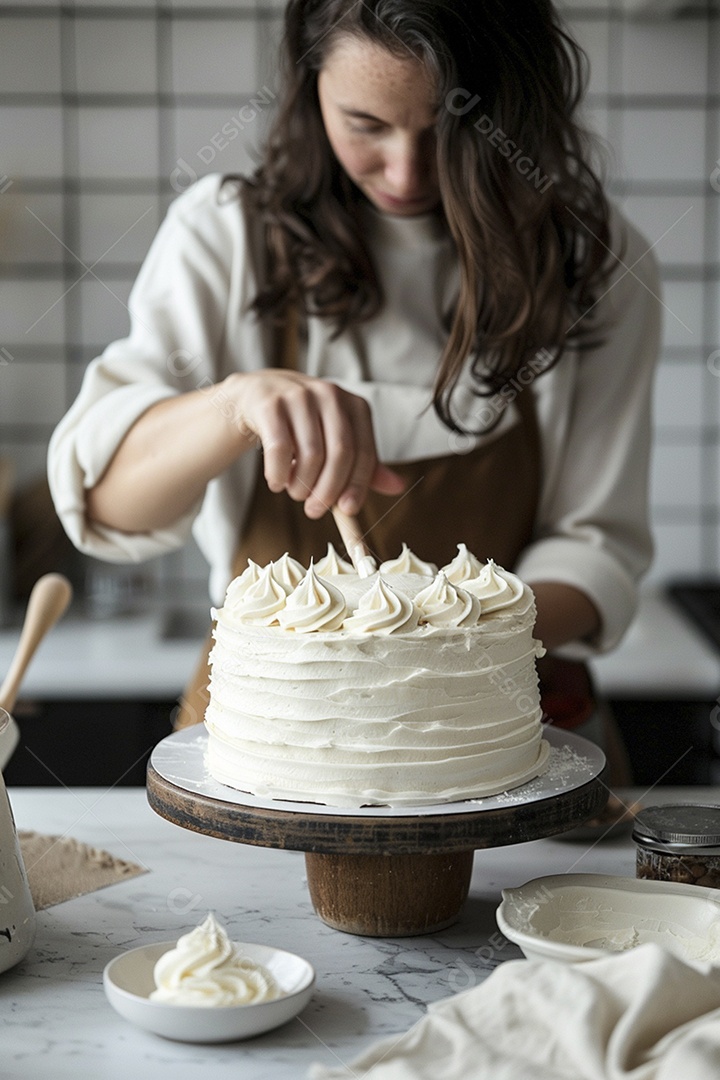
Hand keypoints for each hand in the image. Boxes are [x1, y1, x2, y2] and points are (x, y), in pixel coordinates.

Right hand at [226, 369, 405, 516]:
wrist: (259, 395)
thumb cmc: (305, 425)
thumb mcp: (338, 440)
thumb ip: (365, 466)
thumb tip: (398, 487)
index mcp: (355, 406)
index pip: (364, 452)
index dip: (358, 485)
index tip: (348, 510)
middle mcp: (330, 395)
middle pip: (340, 453)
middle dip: (329, 490)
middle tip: (315, 511)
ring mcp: (299, 396)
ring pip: (311, 454)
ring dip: (301, 485)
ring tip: (295, 493)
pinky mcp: (270, 404)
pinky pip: (280, 449)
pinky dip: (278, 474)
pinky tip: (277, 482)